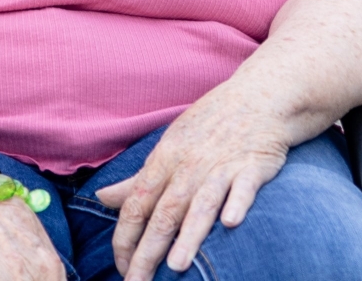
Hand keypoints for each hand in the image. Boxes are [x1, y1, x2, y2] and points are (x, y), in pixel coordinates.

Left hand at [94, 85, 289, 280]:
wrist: (258, 97)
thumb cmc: (209, 126)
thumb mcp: (168, 147)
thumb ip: (139, 179)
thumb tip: (103, 197)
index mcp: (163, 161)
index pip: (136, 203)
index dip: (125, 237)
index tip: (120, 268)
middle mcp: (187, 165)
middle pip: (164, 212)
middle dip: (148, 250)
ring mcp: (220, 166)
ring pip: (200, 204)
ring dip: (189, 235)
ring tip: (177, 266)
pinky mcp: (253, 166)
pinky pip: (244, 188)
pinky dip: (238, 203)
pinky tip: (231, 223)